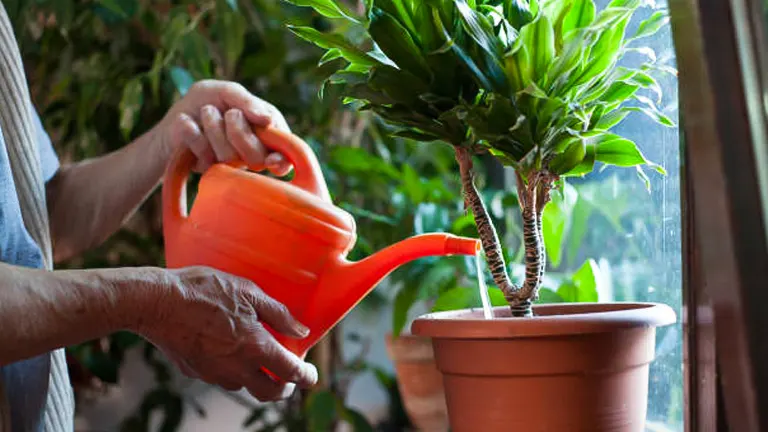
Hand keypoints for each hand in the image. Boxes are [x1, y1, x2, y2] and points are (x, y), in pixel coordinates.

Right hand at [133, 266, 316, 400]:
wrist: (156, 302)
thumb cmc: (203, 290)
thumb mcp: (248, 292)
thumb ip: (278, 313)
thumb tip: (301, 330)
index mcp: (255, 348)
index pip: (290, 372)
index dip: (306, 376)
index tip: (311, 376)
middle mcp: (236, 368)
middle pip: (269, 392)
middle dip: (284, 388)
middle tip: (287, 376)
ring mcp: (214, 373)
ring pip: (243, 386)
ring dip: (256, 378)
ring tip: (257, 358)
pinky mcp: (195, 372)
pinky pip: (220, 377)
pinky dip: (231, 370)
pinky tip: (226, 350)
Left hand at [159, 79, 292, 174]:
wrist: (175, 118)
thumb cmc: (206, 101)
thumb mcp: (226, 91)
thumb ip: (247, 101)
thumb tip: (268, 120)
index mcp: (268, 133)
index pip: (285, 155)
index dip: (282, 160)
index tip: (272, 160)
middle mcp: (255, 154)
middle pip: (257, 157)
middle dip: (238, 129)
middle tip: (228, 112)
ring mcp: (233, 166)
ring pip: (230, 158)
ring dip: (213, 127)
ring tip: (205, 112)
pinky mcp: (210, 172)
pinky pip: (205, 158)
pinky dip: (193, 134)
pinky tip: (189, 125)